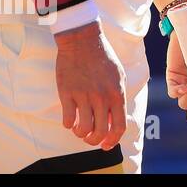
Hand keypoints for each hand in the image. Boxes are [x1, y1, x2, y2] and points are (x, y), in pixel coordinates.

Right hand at [54, 21, 127, 150]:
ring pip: (83, 129)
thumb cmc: (103, 58)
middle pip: (100, 132)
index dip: (113, 140)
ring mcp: (84, 96)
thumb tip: (113, 119)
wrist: (83, 41)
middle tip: (89, 138)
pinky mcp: (67, 93)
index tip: (106, 145)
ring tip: (78, 128)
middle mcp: (102, 97)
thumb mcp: (118, 77)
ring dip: (80, 134)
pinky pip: (67, 120)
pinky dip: (68, 124)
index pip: (119, 126)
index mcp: (117, 93)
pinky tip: (69, 118)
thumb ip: (116, 98)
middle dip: (94, 141)